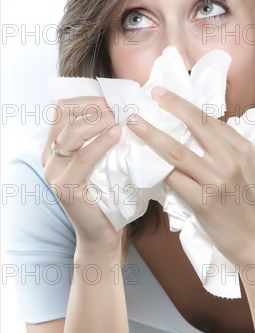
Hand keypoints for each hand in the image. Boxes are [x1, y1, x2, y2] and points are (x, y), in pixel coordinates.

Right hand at [41, 96, 122, 255]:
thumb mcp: (106, 159)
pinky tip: (117, 134)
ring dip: (98, 121)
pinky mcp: (65, 188)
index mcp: (56, 146)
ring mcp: (54, 173)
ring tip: (120, 119)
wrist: (104, 234)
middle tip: (118, 108)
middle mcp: (49, 156)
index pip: (62, 108)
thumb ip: (104, 136)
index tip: (112, 99)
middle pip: (64, 114)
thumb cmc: (110, 194)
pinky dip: (101, 143)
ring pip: (71, 133)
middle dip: (92, 106)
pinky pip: (82, 159)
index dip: (87, 98)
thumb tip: (127, 107)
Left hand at [126, 86, 254, 265]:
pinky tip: (143, 162)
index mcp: (245, 149)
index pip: (211, 120)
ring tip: (134, 124)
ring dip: (151, 135)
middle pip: (196, 126)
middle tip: (152, 93)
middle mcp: (231, 161)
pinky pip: (173, 180)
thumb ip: (253, 148)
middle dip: (171, 105)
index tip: (169, 95)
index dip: (187, 106)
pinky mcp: (202, 202)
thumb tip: (236, 130)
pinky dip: (158, 170)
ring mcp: (216, 181)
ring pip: (176, 151)